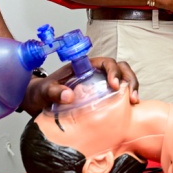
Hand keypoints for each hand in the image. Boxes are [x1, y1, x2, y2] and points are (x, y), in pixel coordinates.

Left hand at [20, 56, 139, 116]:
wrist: (38, 103)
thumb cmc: (41, 93)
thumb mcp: (44, 91)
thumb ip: (54, 91)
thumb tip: (68, 95)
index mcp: (84, 67)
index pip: (105, 62)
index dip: (113, 70)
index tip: (113, 85)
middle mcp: (95, 74)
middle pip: (120, 68)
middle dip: (129, 78)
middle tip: (131, 95)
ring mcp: (100, 86)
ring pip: (123, 80)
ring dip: (132, 88)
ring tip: (134, 102)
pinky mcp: (101, 99)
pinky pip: (118, 96)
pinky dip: (127, 100)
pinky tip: (129, 110)